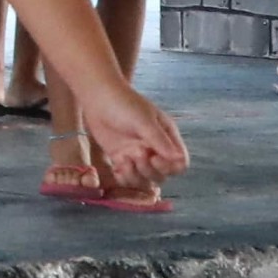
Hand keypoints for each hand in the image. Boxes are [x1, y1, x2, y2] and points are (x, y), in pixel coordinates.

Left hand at [65, 71, 187, 193]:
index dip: (169, 167)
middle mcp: (155, 149)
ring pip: (146, 179)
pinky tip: (117, 168)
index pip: (179, 163)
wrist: (98, 98)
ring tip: (124, 161)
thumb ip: (160, 141)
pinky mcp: (122, 159)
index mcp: (167, 137)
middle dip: (150, 170)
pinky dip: (124, 178)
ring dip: (136, 176)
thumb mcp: (144, 121)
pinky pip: (129, 178)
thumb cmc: (124, 104)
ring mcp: (139, 155)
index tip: (154, 157)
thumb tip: (179, 160)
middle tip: (136, 155)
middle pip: (163, 175)